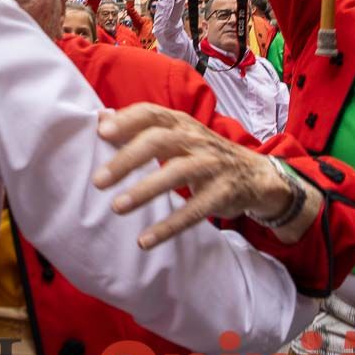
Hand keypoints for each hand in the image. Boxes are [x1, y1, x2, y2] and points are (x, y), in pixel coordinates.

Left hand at [92, 104, 303, 247]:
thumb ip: (141, 127)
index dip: (127, 121)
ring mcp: (211, 165)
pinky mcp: (223, 193)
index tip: (101, 133)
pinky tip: (145, 240)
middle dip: (127, 160)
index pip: (151, 114)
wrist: (256, 175)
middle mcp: (195, 139)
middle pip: (158, 141)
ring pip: (176, 173)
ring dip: (144, 191)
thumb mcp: (177, 134)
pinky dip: (169, 226)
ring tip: (117, 208)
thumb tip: (101, 116)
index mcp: (180, 123)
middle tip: (99, 181)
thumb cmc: (203, 154)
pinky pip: (194, 211)